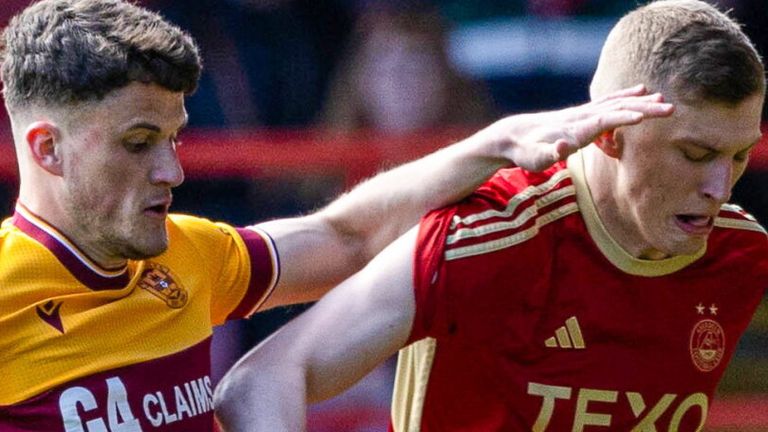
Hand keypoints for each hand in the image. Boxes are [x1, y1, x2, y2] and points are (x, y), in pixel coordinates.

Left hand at [479, 85, 674, 171]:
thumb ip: (551, 153)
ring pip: (615, 104)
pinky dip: (624, 98)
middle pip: (616, 109)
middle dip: (643, 108)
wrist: (513, 135)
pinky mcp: (581, 116)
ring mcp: (582, 114)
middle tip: (670, 108)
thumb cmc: (526, 152)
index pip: (604, 121)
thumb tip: (564, 146)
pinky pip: (608, 105)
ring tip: (661, 98)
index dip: (623, 118)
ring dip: (638, 101)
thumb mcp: (535, 158)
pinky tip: (639, 93)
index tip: (645, 116)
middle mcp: (581, 117)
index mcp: (575, 129)